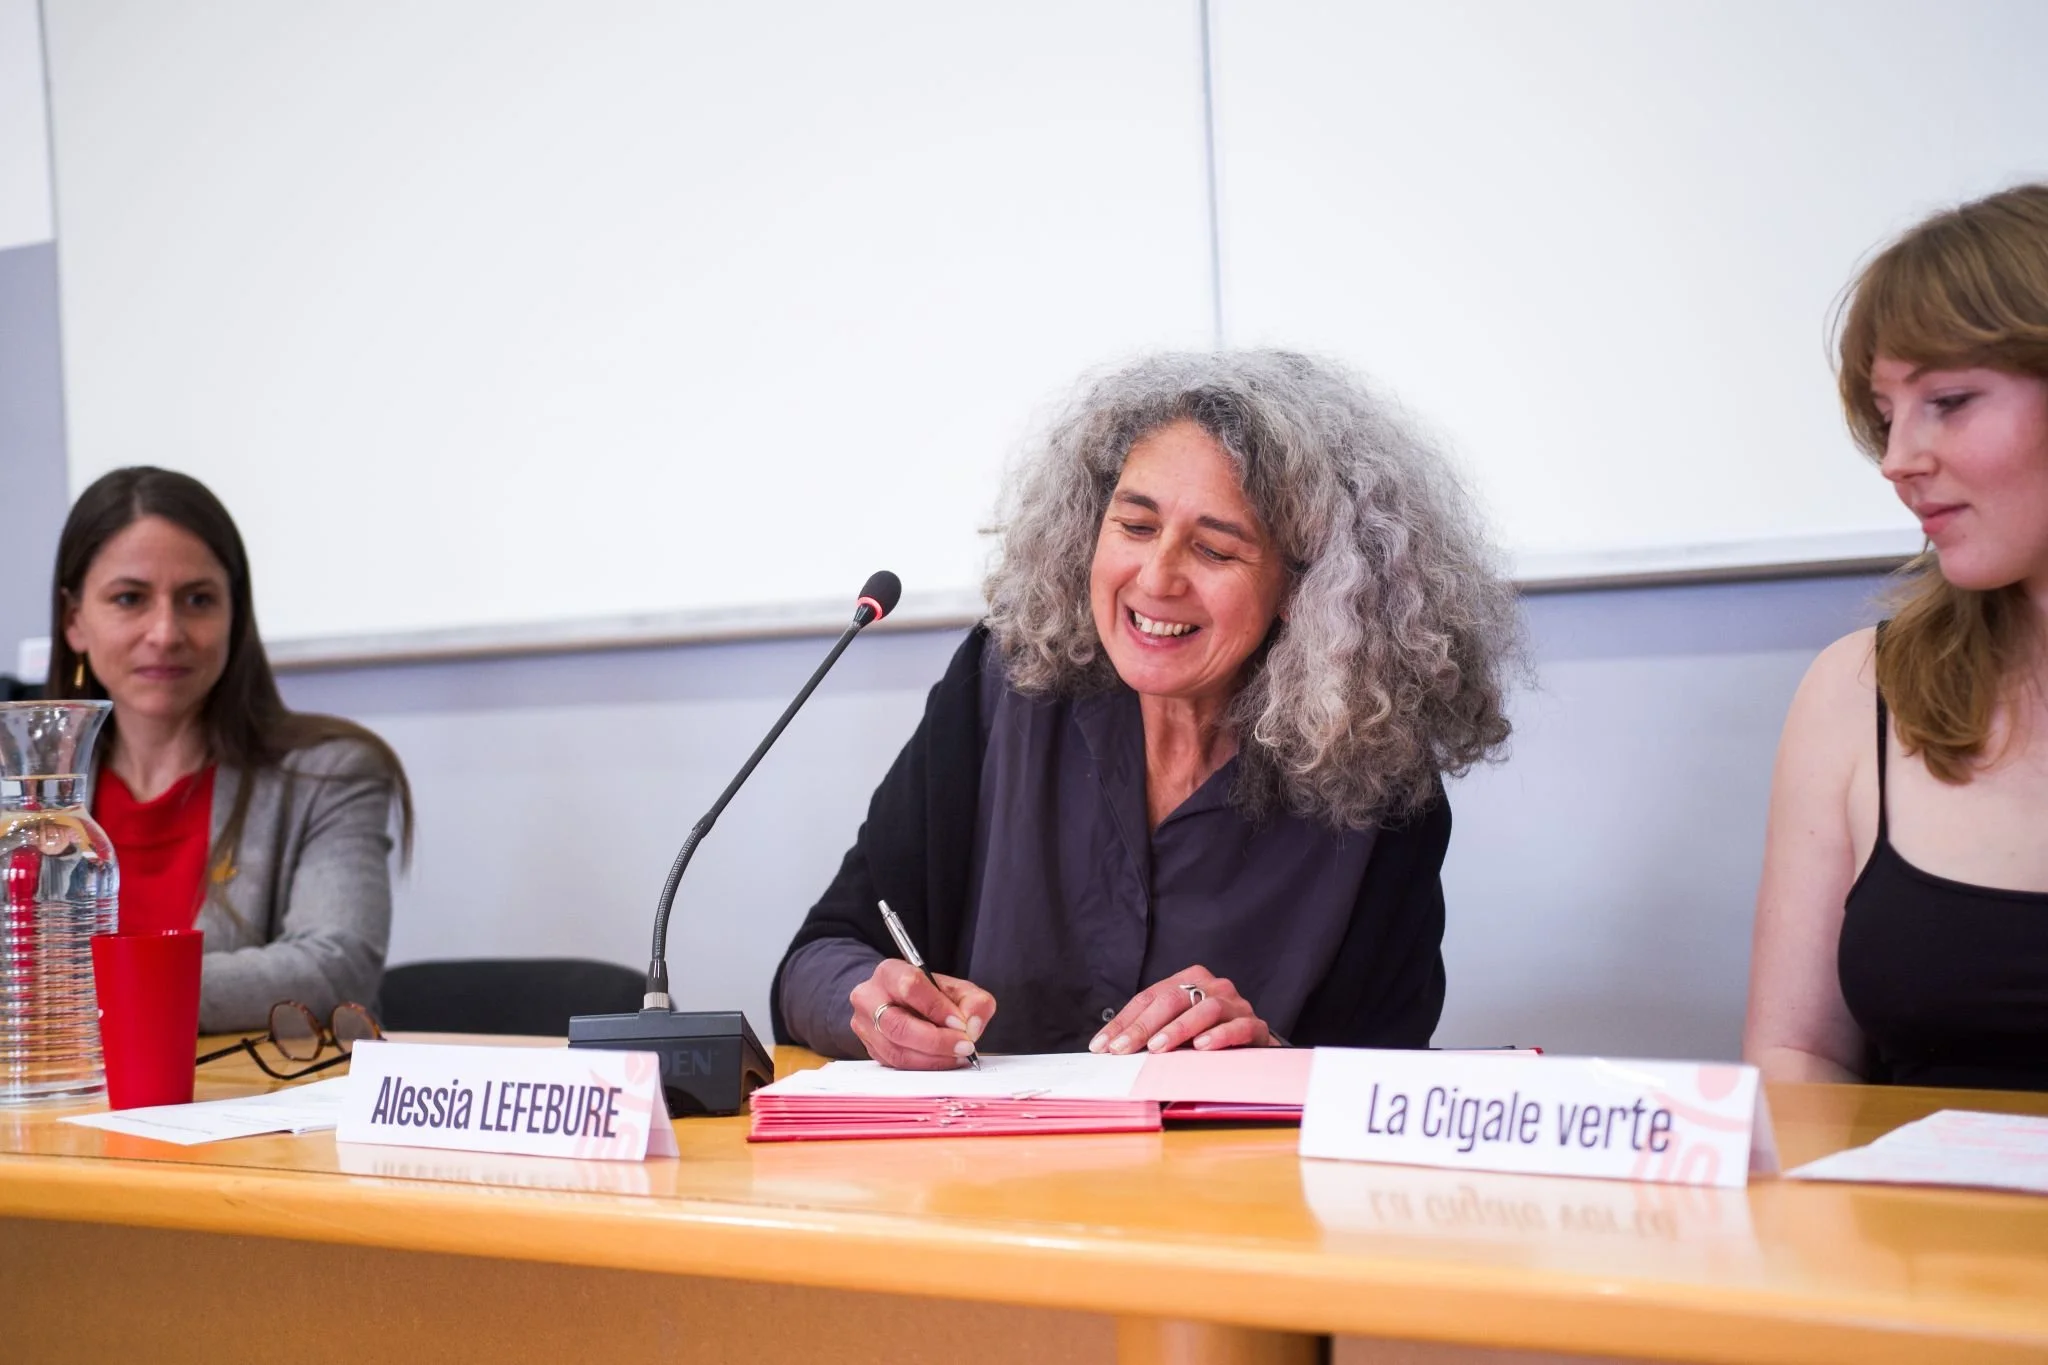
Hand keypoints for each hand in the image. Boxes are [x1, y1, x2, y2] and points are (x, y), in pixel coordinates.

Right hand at [847, 959, 996, 1069]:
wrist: (899, 1001)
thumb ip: (973, 1001)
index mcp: (889, 972)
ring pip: (896, 1051)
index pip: (910, 986)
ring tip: (958, 1055)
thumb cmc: (927, 994)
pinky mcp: (871, 1049)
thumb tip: (972, 1025)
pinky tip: (944, 1061)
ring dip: (933, 1058)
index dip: (937, 1008)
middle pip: (898, 1025)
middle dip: (937, 1040)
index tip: (961, 1023)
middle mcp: (869, 998)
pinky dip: (925, 1066)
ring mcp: (865, 1026)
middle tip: (964, 1046)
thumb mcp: (955, 988)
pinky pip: (897, 1065)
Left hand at [1089, 965, 1275, 1054]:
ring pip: (1206, 1009)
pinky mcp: (1256, 1026)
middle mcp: (1214, 986)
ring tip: (1158, 1048)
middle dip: (1144, 1026)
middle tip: (1123, 1049)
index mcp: (1190, 979)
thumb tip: (1108, 1048)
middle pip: (1174, 999)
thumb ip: (1150, 1031)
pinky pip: (1239, 1027)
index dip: (1123, 1022)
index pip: (1149, 997)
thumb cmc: (1209, 1033)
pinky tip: (1202, 1047)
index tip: (1101, 1046)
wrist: (1256, 1042)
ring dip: (1178, 1029)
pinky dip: (1220, 1035)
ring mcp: (1236, 1004)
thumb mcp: (1176, 1028)